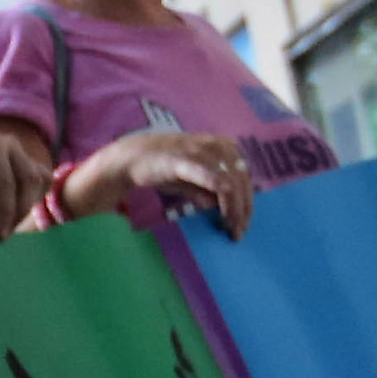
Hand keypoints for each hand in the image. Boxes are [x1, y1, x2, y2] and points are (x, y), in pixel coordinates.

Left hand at [0, 126, 49, 242]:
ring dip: (26, 206)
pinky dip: (30, 199)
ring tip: (4, 223)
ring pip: (38, 181)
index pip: (6, 182)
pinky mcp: (22, 165)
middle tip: (2, 233)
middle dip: (19, 210)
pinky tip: (9, 212)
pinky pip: (40, 182)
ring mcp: (18, 153)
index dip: (6, 212)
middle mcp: (8, 144)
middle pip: (30, 180)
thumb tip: (3, 230)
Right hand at [61, 128, 258, 237]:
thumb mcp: (188, 179)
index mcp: (222, 145)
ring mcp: (203, 152)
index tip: (243, 222)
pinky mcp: (188, 161)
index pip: (244, 175)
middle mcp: (217, 145)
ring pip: (232, 183)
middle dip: (244, 209)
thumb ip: (204, 189)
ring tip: (231, 229)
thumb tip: (217, 205)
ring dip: (235, 209)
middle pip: (242, 180)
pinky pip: (214, 180)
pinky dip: (224, 198)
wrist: (129, 158)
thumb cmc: (160, 166)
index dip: (247, 200)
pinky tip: (224, 214)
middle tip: (238, 232)